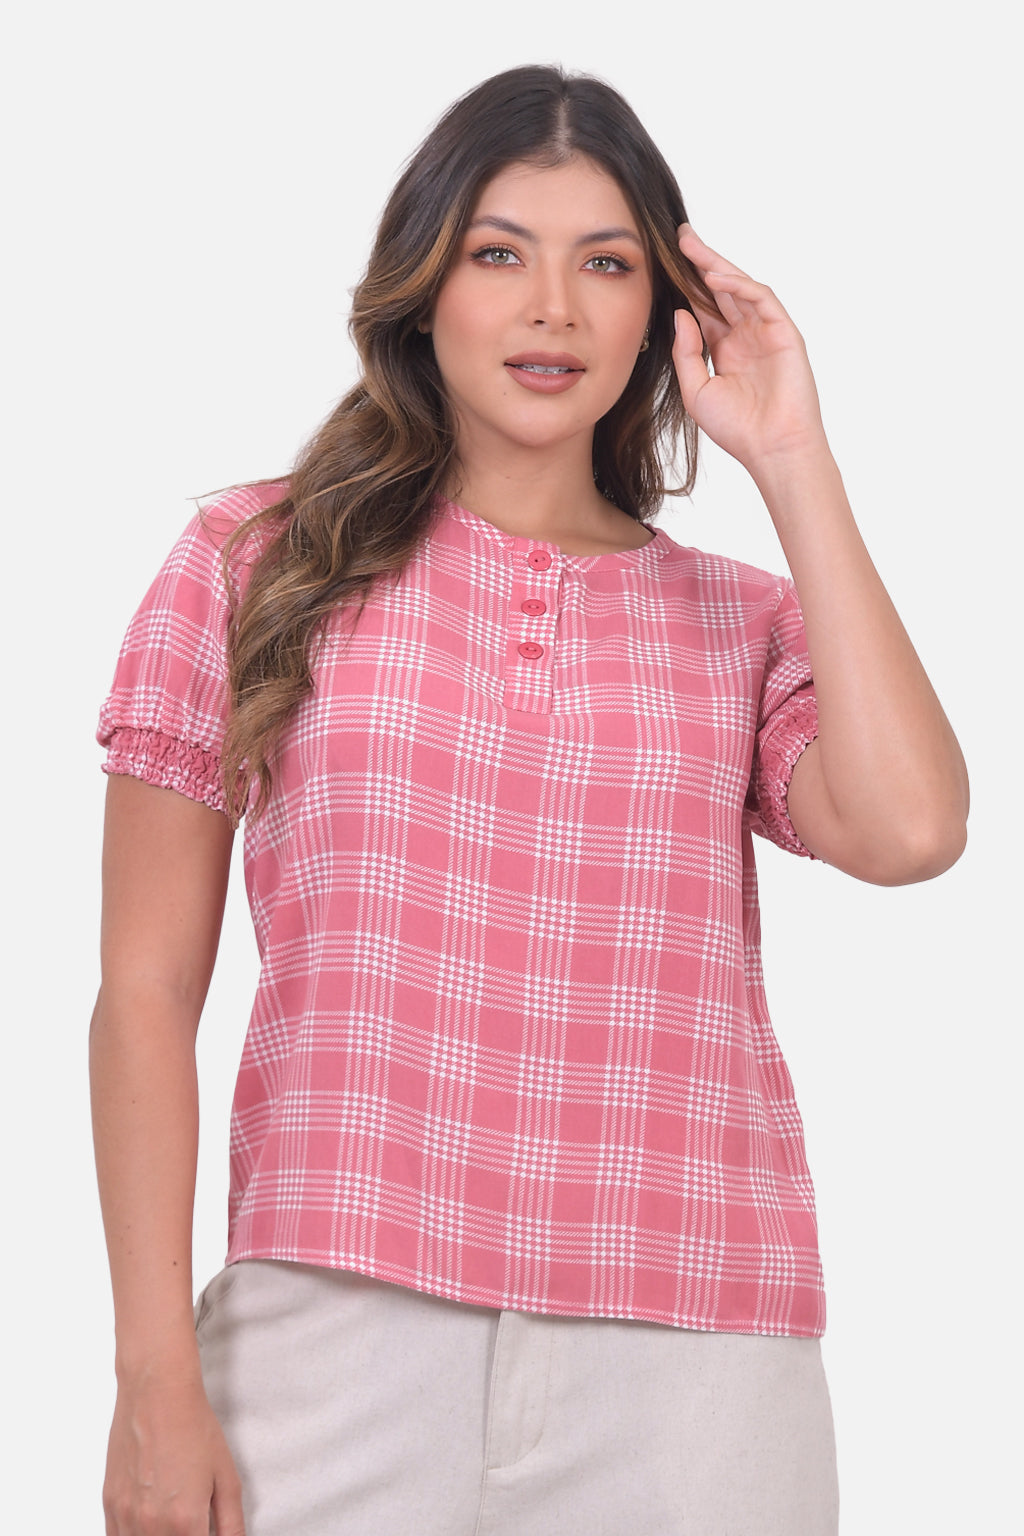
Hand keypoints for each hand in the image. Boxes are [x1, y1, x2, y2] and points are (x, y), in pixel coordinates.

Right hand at [102, 1376, 245, 1535]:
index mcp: (186, 1521)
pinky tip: (150, 1524)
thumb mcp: (227, 1477)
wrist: (158, 1392)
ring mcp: (126, 1516)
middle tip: (192, 1523)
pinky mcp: (110, 1505)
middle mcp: (152, 1525)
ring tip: (174, 1519)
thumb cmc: (193, 1427)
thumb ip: (232, 1524)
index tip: (206, 1532)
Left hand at [672, 225, 828, 474]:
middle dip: (701, 261)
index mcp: (725, 348)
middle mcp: (746, 336)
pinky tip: (715, 276)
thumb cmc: (736, 428)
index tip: (665, 262)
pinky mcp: (784, 332)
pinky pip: (761, 298)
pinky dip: (739, 284)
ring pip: (740, 287)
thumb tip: (680, 314)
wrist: (770, 448)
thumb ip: (686, 352)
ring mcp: (766, 332)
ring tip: (692, 246)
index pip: (704, 307)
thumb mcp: (695, 390)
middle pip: (721, 289)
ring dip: (717, 265)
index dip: (686, 285)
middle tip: (680, 236)